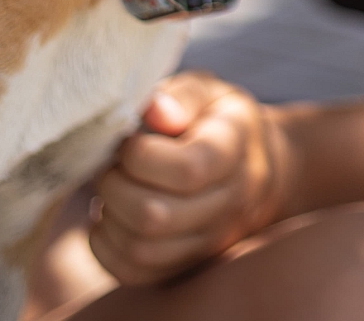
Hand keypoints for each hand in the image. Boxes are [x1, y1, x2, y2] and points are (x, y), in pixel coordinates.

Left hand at [89, 72, 287, 284]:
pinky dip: (107, 247)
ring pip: (142, 249)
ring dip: (109, 216)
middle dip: (115, 186)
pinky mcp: (187, 264)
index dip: (141, 155)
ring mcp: (209, 240)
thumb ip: (182, 96)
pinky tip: (111, 215)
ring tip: (111, 186)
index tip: (128, 138)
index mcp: (236, 150)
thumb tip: (152, 112)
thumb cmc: (220, 120)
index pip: (188, 169)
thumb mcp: (210, 91)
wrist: (256, 166)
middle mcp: (229, 202)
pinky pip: (135, 272)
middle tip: (109, 163)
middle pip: (156, 216)